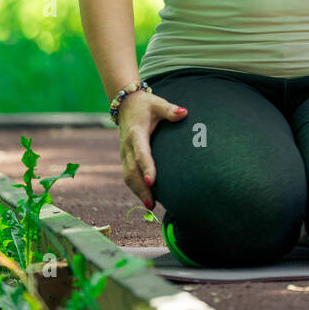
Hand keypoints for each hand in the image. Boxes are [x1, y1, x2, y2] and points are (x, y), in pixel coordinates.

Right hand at [117, 90, 187, 210]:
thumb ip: (170, 110)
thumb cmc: (145, 105)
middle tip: (152, 204)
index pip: (141, 153)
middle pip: (132, 171)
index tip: (153, 180)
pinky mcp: (125, 158)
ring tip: (150, 206)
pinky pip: (128, 175)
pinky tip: (147, 198)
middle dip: (141, 188)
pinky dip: (136, 188)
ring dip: (138, 192)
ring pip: (128, 176)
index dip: (146, 167)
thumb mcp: (157, 103)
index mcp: (135, 133)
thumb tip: (184, 113)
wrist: (125, 105)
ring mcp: (124, 154)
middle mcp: (127, 146)